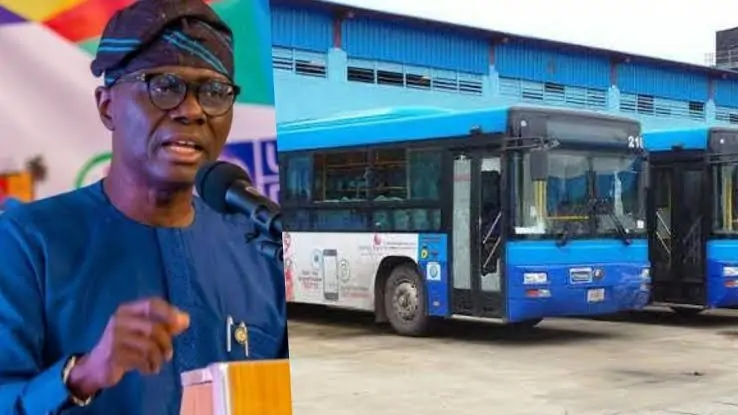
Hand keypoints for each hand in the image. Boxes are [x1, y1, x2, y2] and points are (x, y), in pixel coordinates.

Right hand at [67, 297, 189, 398]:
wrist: (96, 367)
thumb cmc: (126, 347)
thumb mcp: (144, 334)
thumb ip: (165, 326)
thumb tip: (185, 319)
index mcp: (127, 310)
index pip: (152, 303)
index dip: (169, 312)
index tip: (180, 323)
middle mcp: (119, 320)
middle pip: (154, 328)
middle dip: (166, 343)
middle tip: (168, 354)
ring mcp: (115, 337)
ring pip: (149, 345)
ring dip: (158, 358)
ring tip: (157, 364)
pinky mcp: (113, 355)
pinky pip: (141, 360)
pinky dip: (149, 367)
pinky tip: (148, 370)